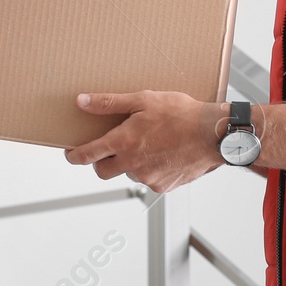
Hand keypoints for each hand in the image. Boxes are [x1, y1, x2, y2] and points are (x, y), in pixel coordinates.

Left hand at [63, 91, 224, 192]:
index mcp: (123, 142)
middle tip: (111, 147)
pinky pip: (149, 179)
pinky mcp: (163, 186)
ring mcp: (148, 178)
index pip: (87, 155)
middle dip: (102, 161)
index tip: (70, 154)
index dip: (74, 156)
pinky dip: (150, 169)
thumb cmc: (181, 113)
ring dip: (131, 162)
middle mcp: (132, 164)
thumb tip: (81, 101)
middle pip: (103, 171)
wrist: (214, 135)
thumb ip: (109, 103)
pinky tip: (164, 153)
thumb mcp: (143, 100)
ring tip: (149, 144)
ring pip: (129, 173)